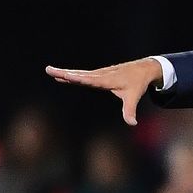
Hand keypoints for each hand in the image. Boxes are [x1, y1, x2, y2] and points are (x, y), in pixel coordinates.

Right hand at [46, 58, 163, 125]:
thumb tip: (132, 124)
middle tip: (49, 70)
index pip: (91, 80)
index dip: (79, 79)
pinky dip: (71, 75)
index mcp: (108, 80)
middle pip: (80, 75)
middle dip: (65, 73)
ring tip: (50, 71)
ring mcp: (99, 73)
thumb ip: (130, 110)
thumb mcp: (134, 97)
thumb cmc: (137, 83)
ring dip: (65, 73)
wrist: (143, 69)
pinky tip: (62, 76)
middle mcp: (101, 75)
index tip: (67, 76)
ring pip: (80, 74)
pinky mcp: (99, 74)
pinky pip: (83, 75)